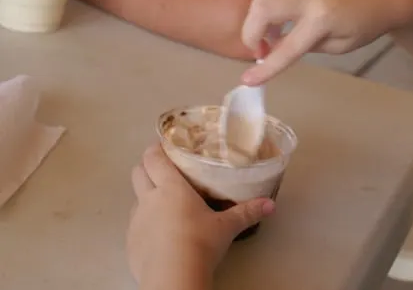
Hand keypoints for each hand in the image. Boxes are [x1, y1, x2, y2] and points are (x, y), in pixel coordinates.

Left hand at [127, 144, 274, 287]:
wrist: (173, 278)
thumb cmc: (200, 243)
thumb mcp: (227, 227)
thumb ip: (247, 212)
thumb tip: (270, 204)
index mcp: (170, 187)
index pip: (153, 157)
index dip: (156, 148)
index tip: (166, 145)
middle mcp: (148, 199)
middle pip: (138, 172)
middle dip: (148, 167)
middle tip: (167, 170)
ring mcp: (136, 221)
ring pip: (136, 198)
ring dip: (147, 195)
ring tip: (166, 203)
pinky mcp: (131, 242)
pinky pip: (136, 224)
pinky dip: (146, 222)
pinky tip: (162, 233)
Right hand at [240, 0, 412, 84]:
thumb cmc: (365, 27)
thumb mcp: (337, 47)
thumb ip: (303, 47)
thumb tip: (274, 49)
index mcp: (321, 20)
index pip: (286, 49)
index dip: (266, 68)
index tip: (248, 81)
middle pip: (263, 9)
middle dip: (252, 33)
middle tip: (262, 50)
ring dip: (257, 15)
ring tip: (269, 32)